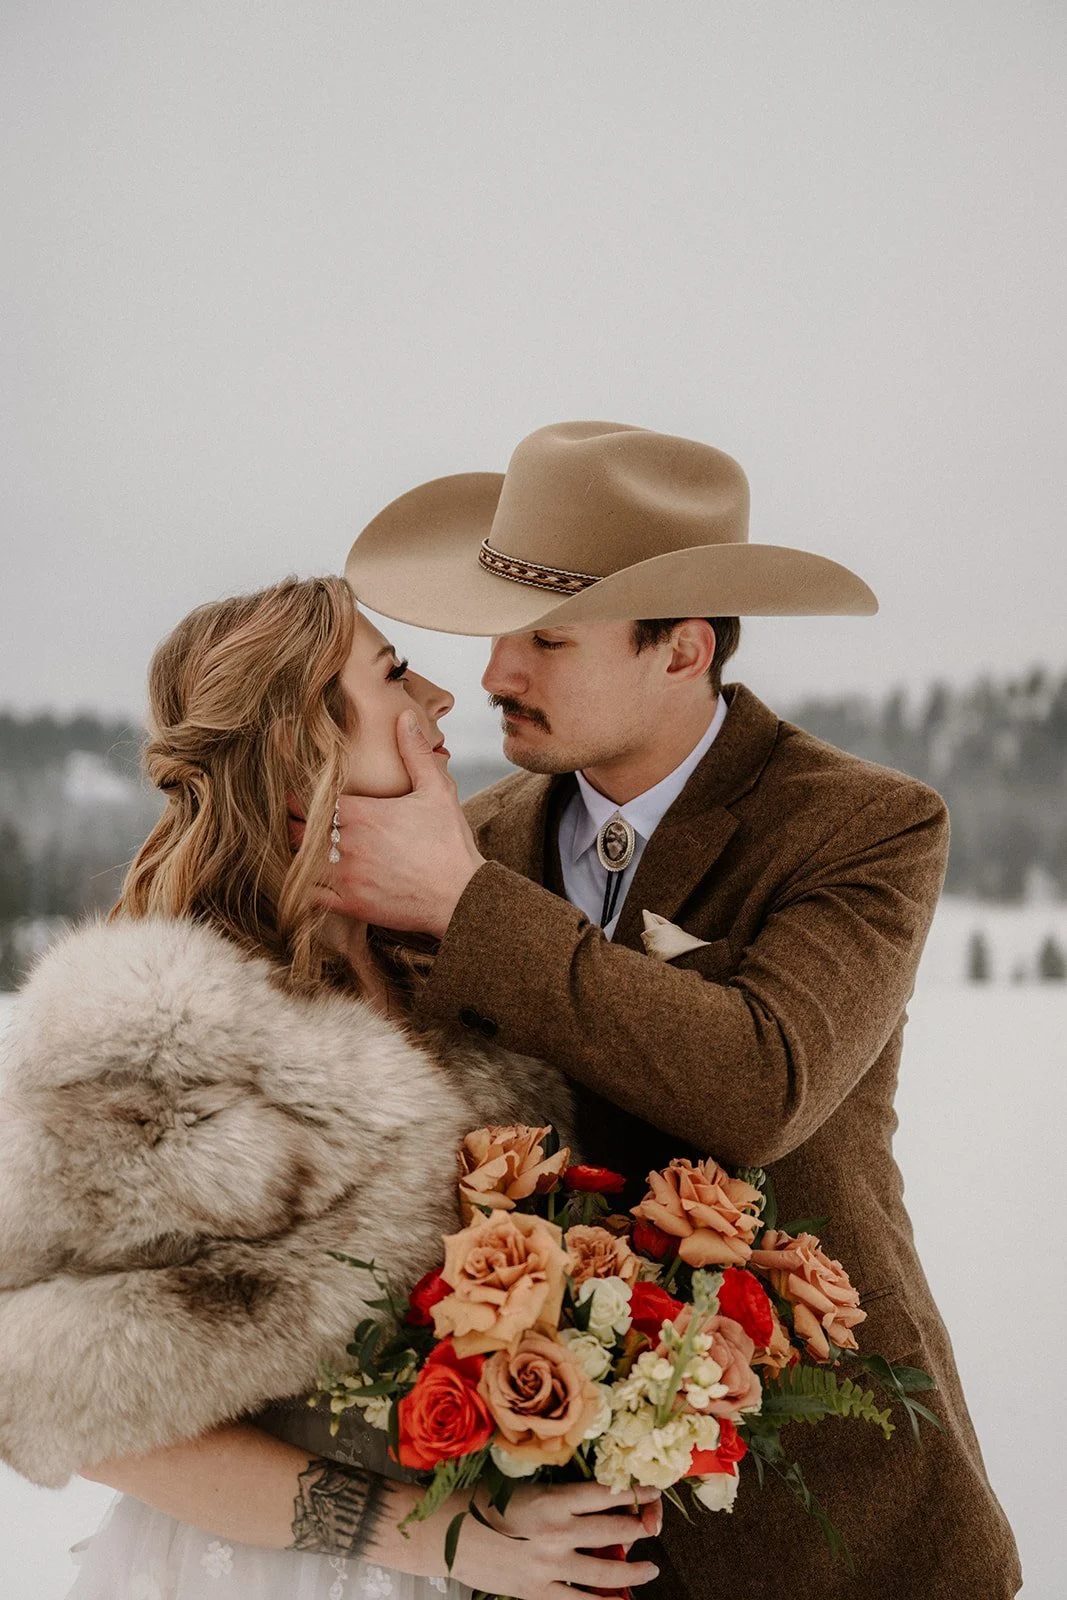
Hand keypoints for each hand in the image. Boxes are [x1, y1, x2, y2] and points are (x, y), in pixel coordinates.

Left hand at [289, 712, 485, 937]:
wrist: (462, 896)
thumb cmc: (449, 843)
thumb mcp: (436, 791)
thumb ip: (414, 752)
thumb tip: (404, 717)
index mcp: (362, 814)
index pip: (308, 798)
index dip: (295, 793)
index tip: (293, 789)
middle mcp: (346, 844)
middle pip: (296, 829)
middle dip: (293, 821)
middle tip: (295, 816)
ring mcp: (346, 877)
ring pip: (299, 861)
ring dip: (297, 851)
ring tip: (300, 844)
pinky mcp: (350, 904)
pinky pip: (310, 896)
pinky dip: (302, 885)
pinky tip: (307, 878)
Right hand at [451, 1479, 662, 1598]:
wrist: (446, 1533)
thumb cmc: (482, 1502)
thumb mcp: (525, 1487)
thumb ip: (560, 1495)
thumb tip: (596, 1500)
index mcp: (553, 1499)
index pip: (607, 1494)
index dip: (635, 1492)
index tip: (652, 1490)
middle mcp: (557, 1532)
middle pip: (615, 1531)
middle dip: (641, 1528)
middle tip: (654, 1526)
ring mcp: (549, 1566)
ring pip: (606, 1573)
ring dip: (634, 1571)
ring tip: (650, 1569)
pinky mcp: (537, 1592)